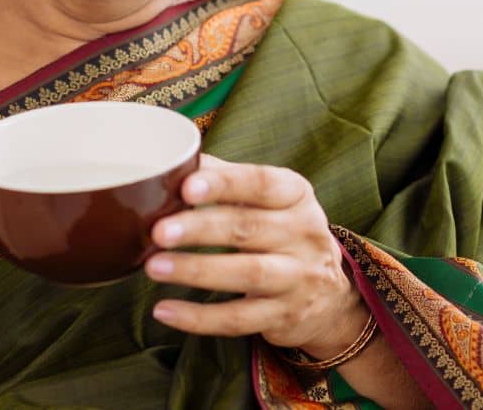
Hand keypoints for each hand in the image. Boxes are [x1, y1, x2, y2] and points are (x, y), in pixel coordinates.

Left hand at [145, 154, 364, 358]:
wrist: (329, 295)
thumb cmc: (280, 230)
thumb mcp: (268, 199)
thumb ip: (226, 178)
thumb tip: (172, 163)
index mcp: (296, 195)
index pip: (261, 184)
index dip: (224, 185)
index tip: (187, 187)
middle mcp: (304, 234)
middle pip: (248, 228)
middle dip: (200, 229)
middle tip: (158, 231)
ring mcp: (298, 278)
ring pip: (246, 273)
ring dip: (196, 270)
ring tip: (153, 267)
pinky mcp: (284, 316)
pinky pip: (238, 319)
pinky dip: (199, 317)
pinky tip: (164, 310)